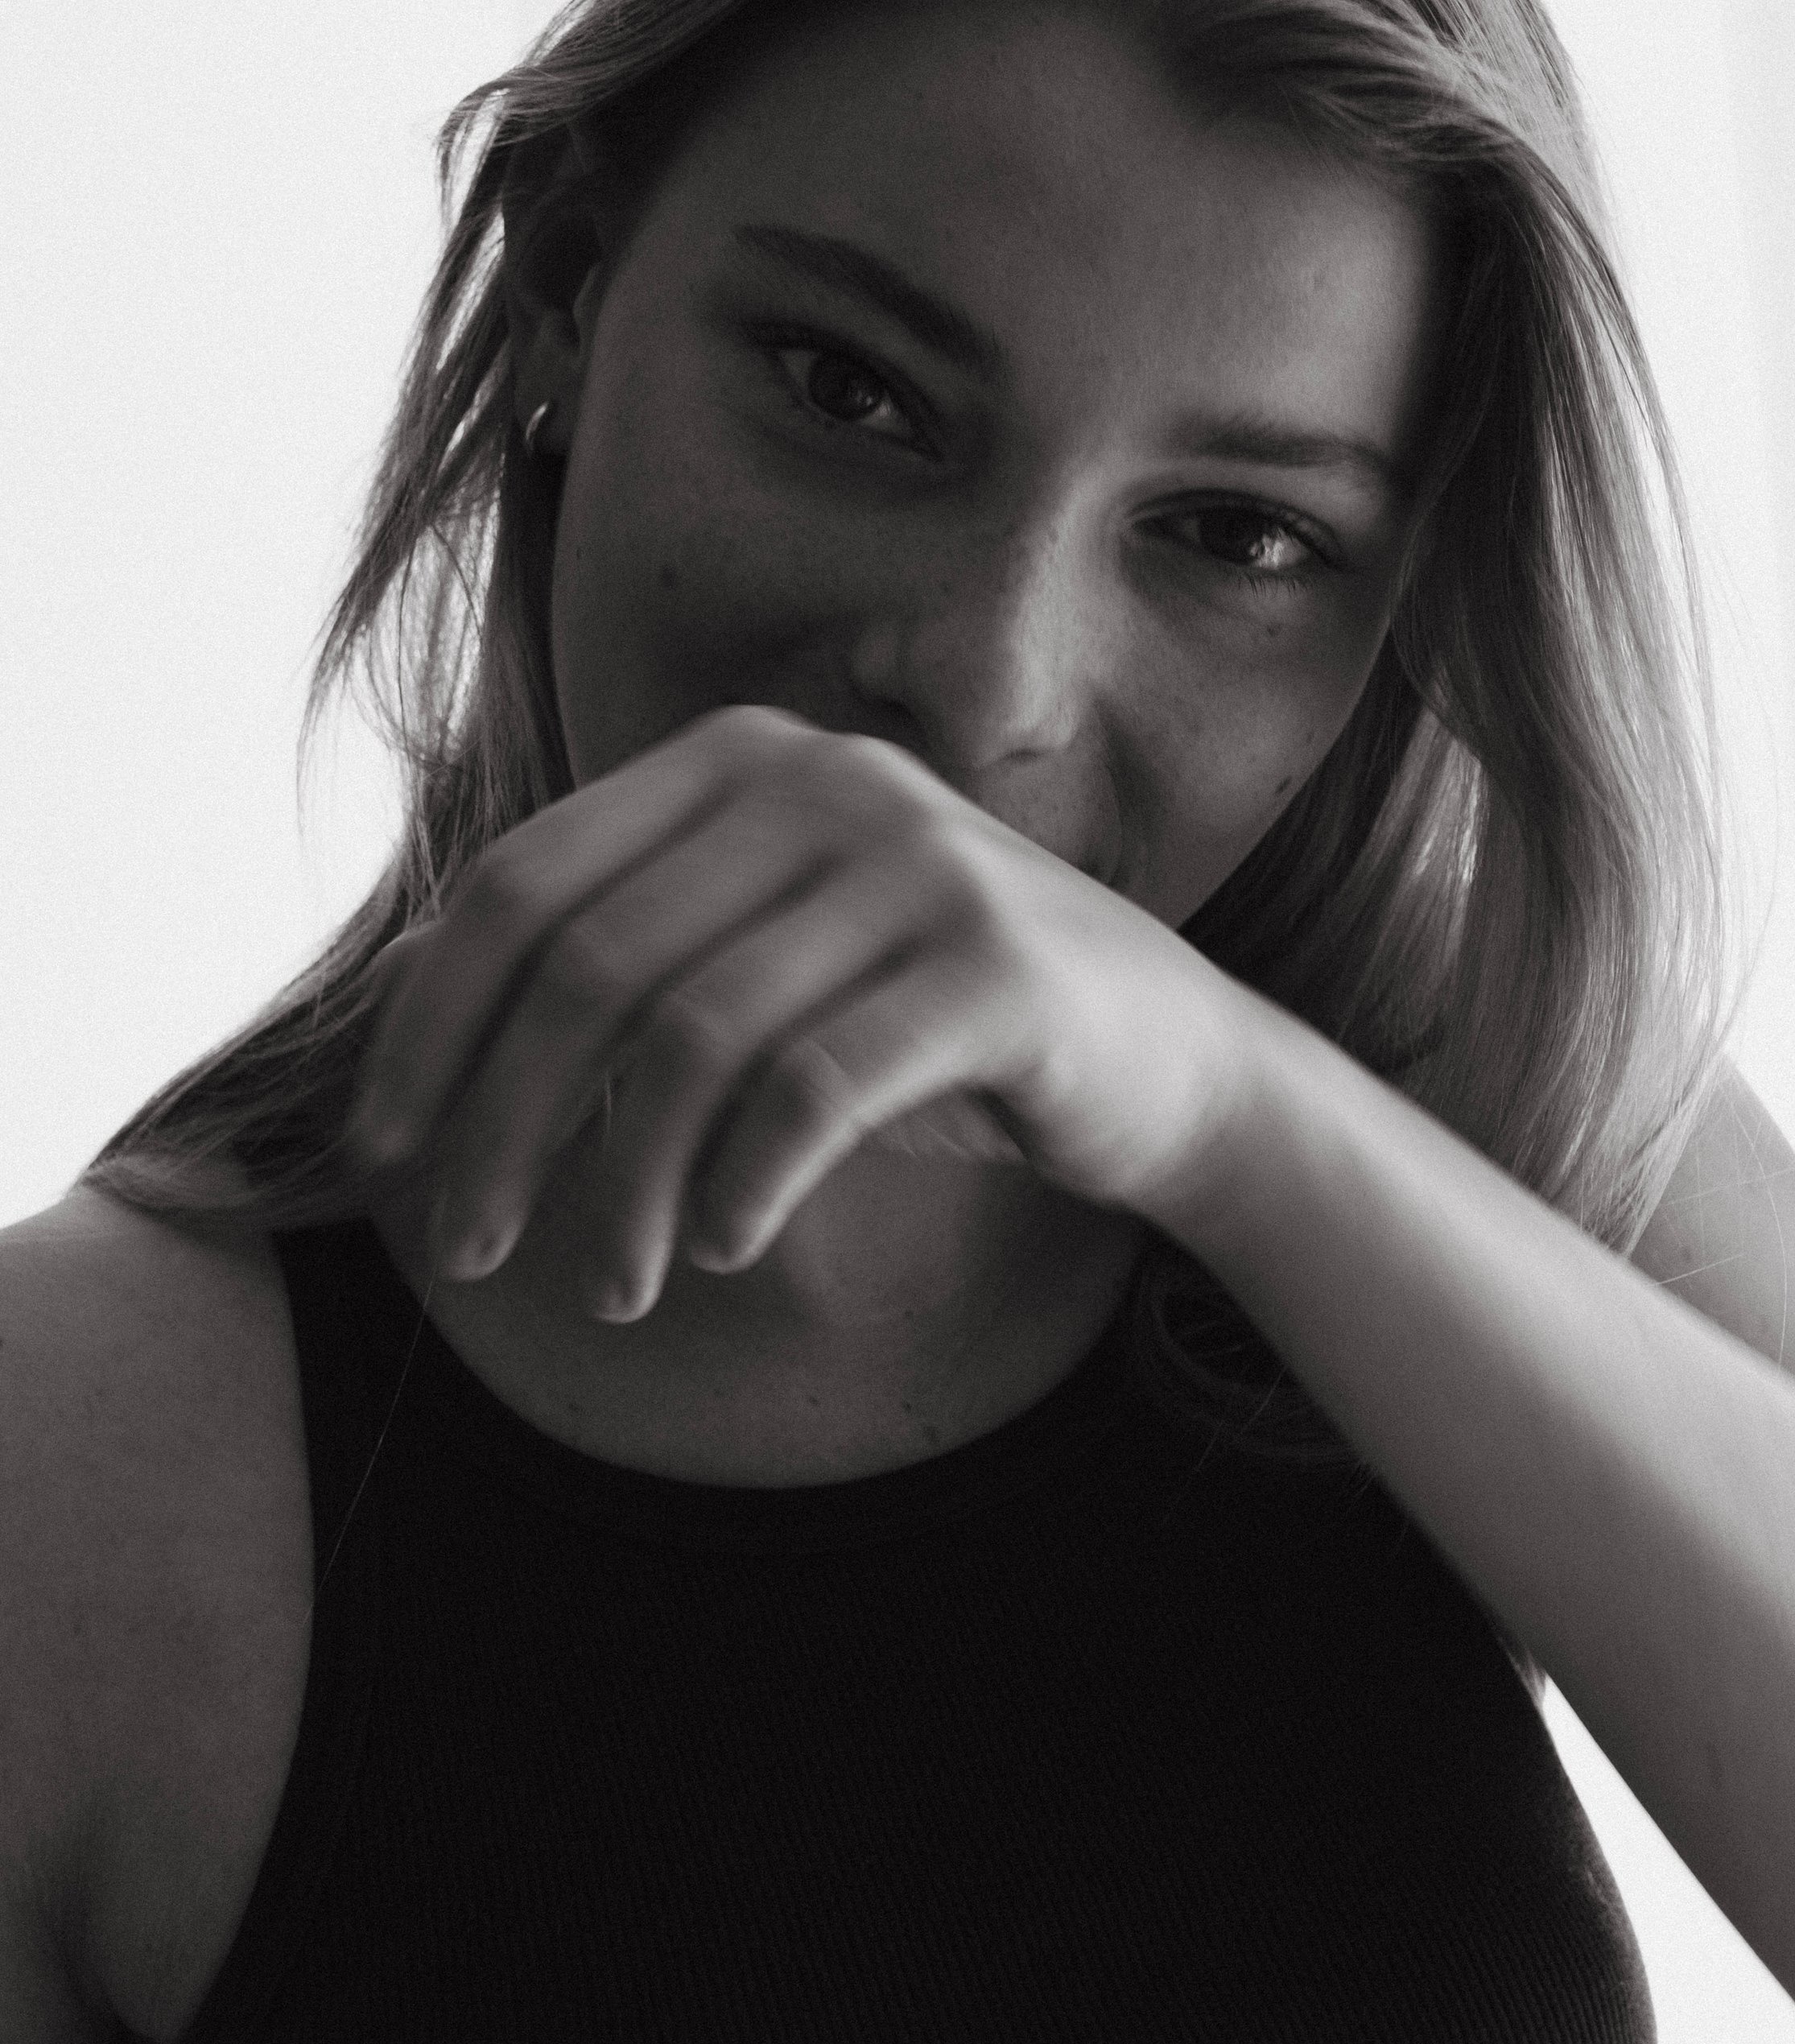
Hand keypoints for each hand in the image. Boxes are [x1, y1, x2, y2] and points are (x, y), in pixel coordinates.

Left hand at [349, 705, 1257, 1315]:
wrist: (1161, 1056)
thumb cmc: (920, 1020)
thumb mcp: (756, 963)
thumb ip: (612, 955)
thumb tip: (387, 1011)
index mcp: (741, 756)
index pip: (525, 880)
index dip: (431, 1021)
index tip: (385, 1150)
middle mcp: (824, 777)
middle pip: (591, 964)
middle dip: (504, 1122)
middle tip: (471, 1249)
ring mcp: (919, 860)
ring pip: (693, 1035)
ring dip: (625, 1187)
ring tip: (615, 1287)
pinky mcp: (997, 965)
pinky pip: (816, 1086)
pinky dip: (744, 1183)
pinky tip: (725, 1246)